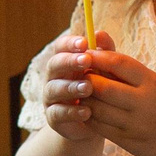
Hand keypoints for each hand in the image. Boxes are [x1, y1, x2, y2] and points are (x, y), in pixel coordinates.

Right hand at [36, 27, 114, 144]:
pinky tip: (87, 111)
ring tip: (88, 87)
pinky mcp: (53, 118)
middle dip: (69, 61)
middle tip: (86, 60)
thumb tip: (99, 33)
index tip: (84, 42)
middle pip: (54, 64)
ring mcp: (51, 98)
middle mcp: (54, 77)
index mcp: (65, 62)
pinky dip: (71, 112)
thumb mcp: (104, 70)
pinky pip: (58, 113)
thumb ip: (103, 52)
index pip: (61, 47)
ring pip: (53, 88)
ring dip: (70, 86)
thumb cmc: (99, 89)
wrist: (97, 122)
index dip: (70, 43)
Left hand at [81, 45, 155, 155]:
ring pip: (98, 109)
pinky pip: (100, 128)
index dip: (98, 56)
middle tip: (79, 75)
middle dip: (87, 79)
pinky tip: (86, 110)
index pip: (120, 63)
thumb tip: (97, 42)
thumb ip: (127, 66)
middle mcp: (145, 104)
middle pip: (104, 88)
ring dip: (84, 99)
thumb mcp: (155, 81)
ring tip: (80, 92)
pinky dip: (89, 116)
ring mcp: (136, 125)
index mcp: (152, 83)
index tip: (85, 53)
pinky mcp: (128, 142)